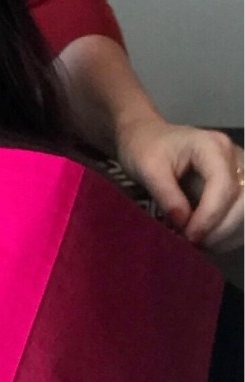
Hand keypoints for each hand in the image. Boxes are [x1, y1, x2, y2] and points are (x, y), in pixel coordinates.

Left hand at [115, 117, 243, 251]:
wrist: (148, 137)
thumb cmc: (146, 147)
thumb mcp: (147, 168)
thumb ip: (166, 195)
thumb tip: (184, 223)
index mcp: (212, 146)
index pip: (224, 185)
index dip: (211, 216)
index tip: (190, 236)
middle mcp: (235, 157)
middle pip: (244, 200)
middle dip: (222, 228)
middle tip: (194, 243)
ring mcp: (241, 171)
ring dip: (230, 234)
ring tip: (201, 244)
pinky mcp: (240, 186)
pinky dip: (232, 232)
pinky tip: (211, 241)